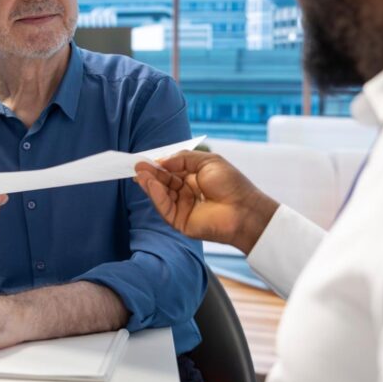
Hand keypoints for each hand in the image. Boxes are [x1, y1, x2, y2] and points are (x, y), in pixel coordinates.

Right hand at [134, 150, 278, 253]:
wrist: (245, 209)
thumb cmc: (231, 184)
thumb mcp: (207, 161)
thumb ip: (183, 159)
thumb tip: (161, 161)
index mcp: (193, 179)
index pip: (170, 172)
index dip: (158, 166)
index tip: (145, 160)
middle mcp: (186, 194)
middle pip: (163, 183)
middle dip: (150, 174)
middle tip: (137, 165)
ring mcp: (182, 208)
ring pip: (161, 195)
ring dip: (150, 184)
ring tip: (140, 173)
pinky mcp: (180, 222)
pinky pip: (165, 207)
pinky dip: (156, 196)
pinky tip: (151, 184)